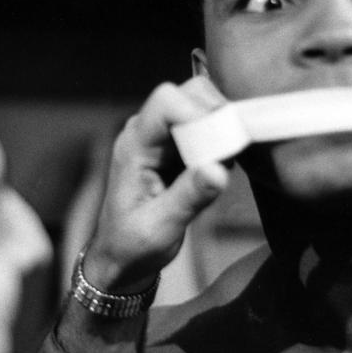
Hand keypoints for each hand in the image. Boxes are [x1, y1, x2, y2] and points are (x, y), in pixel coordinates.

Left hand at [84, 76, 230, 292]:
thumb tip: (219, 170)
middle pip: (188, 94)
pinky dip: (220, 140)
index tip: (220, 141)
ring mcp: (161, 138)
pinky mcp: (176, 148)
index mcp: (134, 145)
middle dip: (215, 115)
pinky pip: (204, 126)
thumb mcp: (160, 227)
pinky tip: (218, 169)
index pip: (166, 102)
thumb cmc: (132, 245)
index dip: (197, 111)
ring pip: (200, 106)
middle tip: (229, 152)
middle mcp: (146, 133)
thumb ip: (188, 197)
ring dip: (220, 128)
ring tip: (223, 164)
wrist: (122, 258)